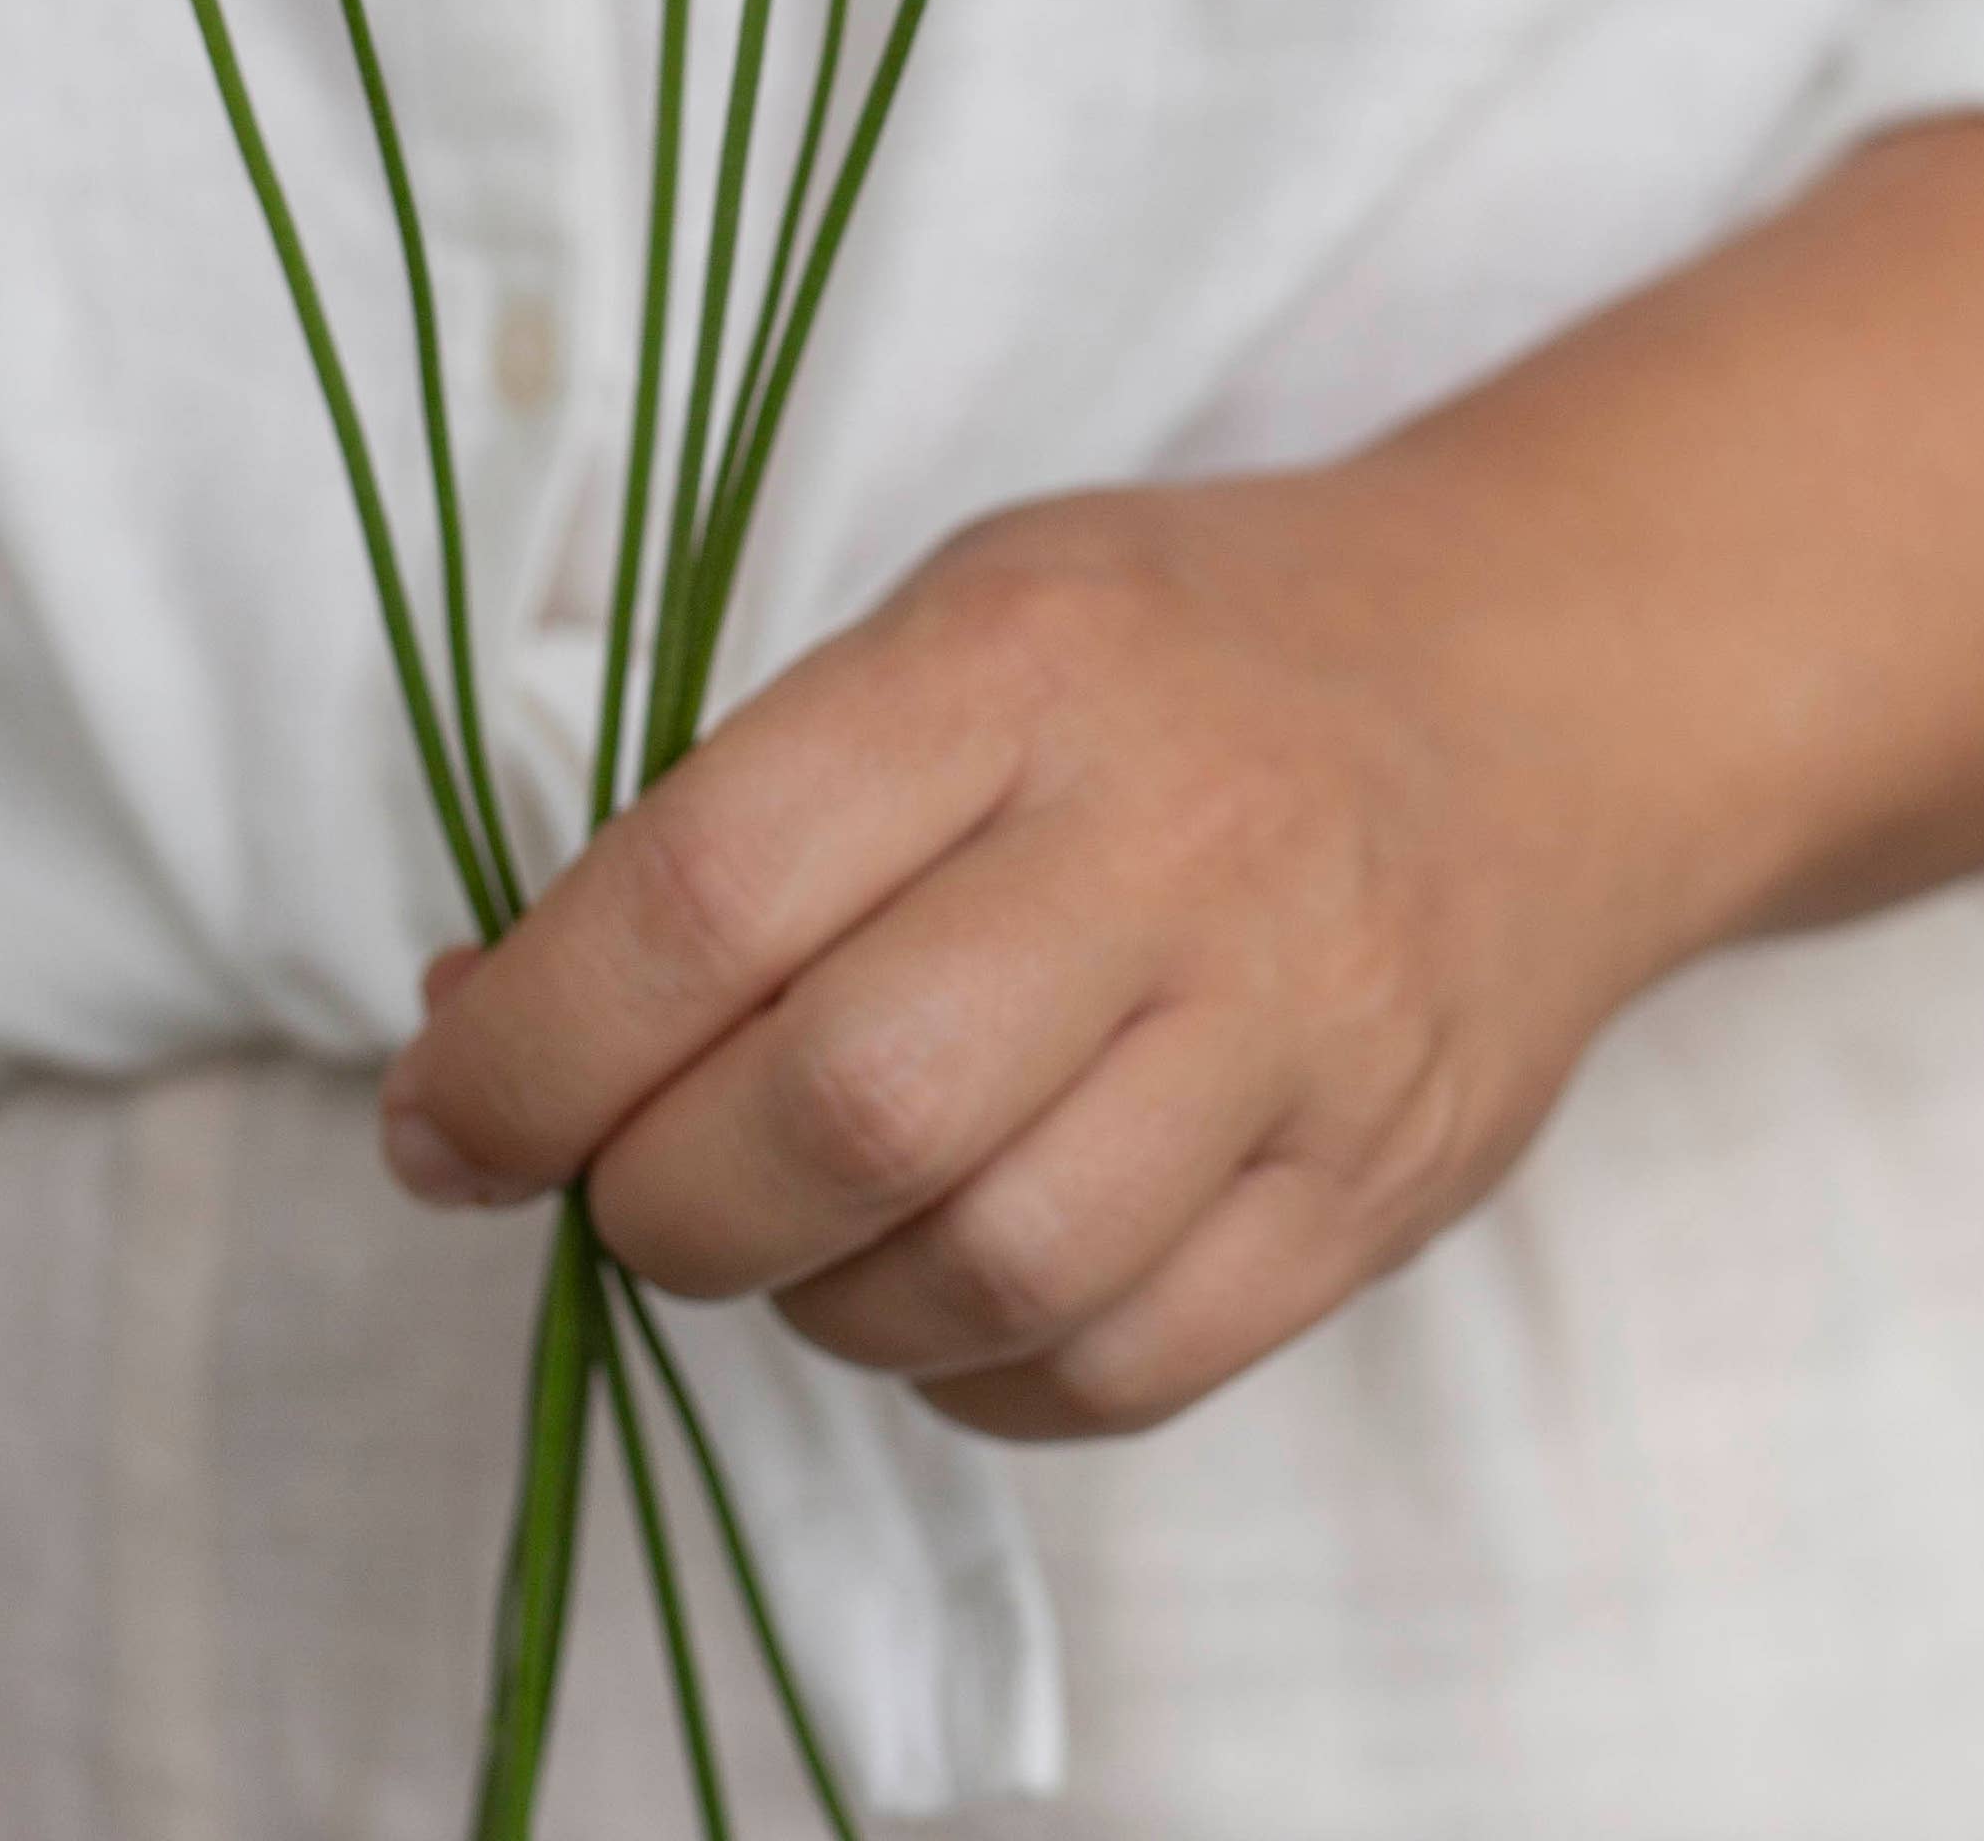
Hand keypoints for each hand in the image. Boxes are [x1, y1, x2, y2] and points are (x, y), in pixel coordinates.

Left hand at [378, 125, 1983, 1441]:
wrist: (1545, 684)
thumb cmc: (1194, 644)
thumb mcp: (966, 614)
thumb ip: (744, 804)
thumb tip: (475, 1024)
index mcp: (1028, 662)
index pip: (711, 892)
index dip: (526, 1045)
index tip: (439, 1115)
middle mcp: (1172, 842)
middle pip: (839, 1111)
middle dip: (655, 1197)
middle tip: (622, 1177)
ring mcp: (1296, 1026)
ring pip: (975, 1271)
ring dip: (807, 1295)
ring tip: (789, 1220)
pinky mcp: (1374, 1184)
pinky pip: (1116, 1369)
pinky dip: (967, 1369)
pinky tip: (933, 1282)